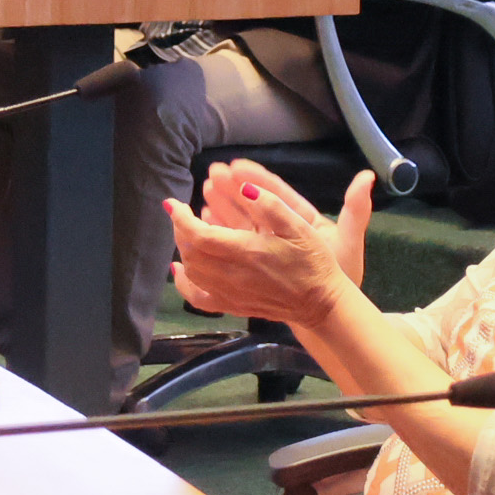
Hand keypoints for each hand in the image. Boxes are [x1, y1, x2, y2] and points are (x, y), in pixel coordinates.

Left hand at [163, 164, 372, 328]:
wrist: (321, 304)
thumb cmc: (313, 262)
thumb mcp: (299, 226)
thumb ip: (270, 205)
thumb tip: (244, 187)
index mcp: (247, 252)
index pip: (199, 235)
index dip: (180, 218)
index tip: (174, 203)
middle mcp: (233, 275)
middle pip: (190, 252)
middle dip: (180, 229)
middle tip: (183, 213)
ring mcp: (231, 294)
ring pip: (192, 271)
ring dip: (184, 249)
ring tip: (188, 232)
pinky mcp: (233, 306)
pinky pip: (198, 298)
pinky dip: (183, 282)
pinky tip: (180, 269)